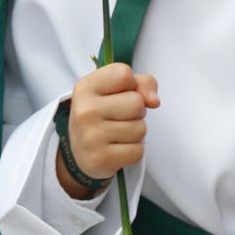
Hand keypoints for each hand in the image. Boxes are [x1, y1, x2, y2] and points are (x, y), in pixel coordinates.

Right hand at [59, 62, 160, 199]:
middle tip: (118, 117)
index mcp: (86, 87)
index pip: (124, 75)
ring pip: (140, 128)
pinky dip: (133, 151)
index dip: (131, 85)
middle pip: (137, 103)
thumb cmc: (102, 114)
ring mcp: (91, 136)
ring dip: (135, 132)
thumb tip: (154, 101)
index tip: (119, 94)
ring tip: (117, 133)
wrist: (80, 149)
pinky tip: (117, 148)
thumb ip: (142, 83)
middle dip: (136, 111)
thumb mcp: (115, 89)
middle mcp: (85, 111)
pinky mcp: (100, 159)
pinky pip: (138, 151)